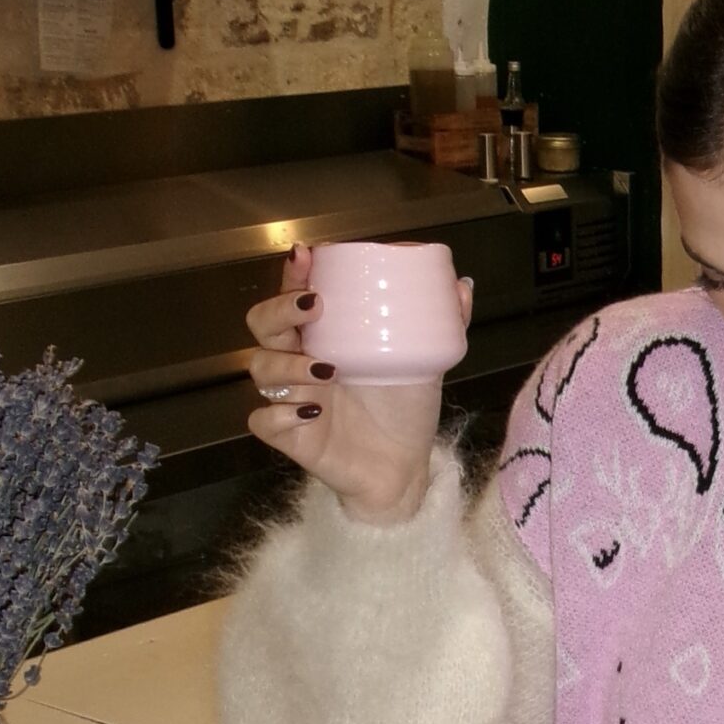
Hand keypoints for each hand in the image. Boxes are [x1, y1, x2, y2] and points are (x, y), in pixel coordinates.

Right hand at [243, 243, 467, 522]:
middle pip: (263, 324)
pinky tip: (310, 412)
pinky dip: (280, 413)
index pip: (294, 296)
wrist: (404, 466)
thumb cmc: (405, 409)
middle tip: (315, 307)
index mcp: (325, 336)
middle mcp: (299, 361)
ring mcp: (290, 398)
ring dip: (288, 364)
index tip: (307, 256)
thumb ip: (443, 322)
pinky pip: (263, 420)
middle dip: (280, 309)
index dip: (292, 274)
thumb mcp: (426, 360)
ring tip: (326, 370)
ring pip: (260, 368)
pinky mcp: (289, 436)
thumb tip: (462, 285)